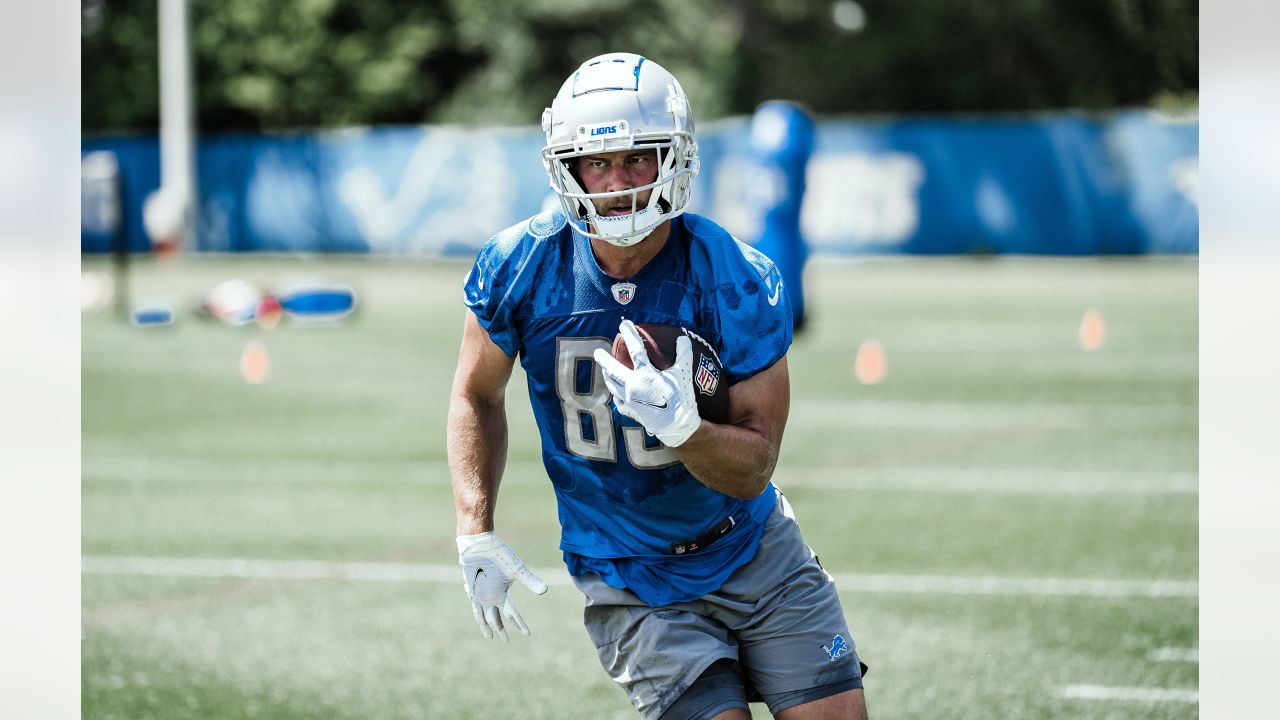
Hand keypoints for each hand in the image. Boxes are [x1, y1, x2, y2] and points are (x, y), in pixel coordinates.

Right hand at [457, 532, 547, 640]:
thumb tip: (545, 590)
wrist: (475, 543)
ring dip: (485, 625)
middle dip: (501, 629)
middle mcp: (485, 598)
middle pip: (493, 618)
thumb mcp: (516, 568)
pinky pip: (473, 602)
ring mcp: (475, 593)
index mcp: (497, 597)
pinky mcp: (470, 585)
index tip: (527, 634)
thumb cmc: (498, 555)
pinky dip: (477, 609)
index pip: (511, 615)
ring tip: (488, 635)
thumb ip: (530, 580)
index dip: (520, 624)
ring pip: (480, 614)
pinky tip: (477, 606)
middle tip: (505, 640)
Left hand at [592, 319, 701, 447]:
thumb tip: (683, 337)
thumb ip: (683, 355)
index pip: (636, 350)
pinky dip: (616, 394)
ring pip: (612, 385)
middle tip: (597, 352)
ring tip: (605, 370)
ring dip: (608, 376)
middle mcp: (633, 386)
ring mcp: (629, 399)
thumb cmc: (681, 398)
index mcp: (645, 374)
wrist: (676, 425)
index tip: (623, 325)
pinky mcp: (630, 411)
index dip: (630, 335)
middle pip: (614, 369)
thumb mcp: (683, 374)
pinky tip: (615, 393)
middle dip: (604, 359)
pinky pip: (618, 401)